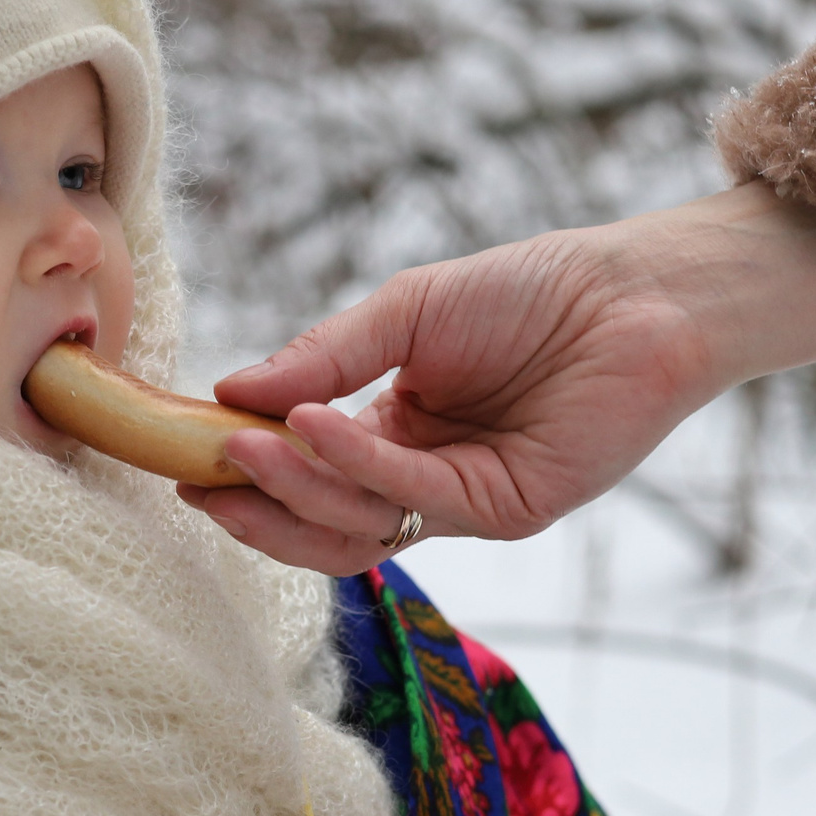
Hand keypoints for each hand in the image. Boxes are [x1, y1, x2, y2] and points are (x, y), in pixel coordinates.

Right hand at [185, 181, 815, 572]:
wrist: (635, 292)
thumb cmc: (531, 292)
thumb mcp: (405, 312)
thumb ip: (322, 356)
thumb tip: (226, 389)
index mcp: (392, 435)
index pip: (302, 475)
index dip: (242, 472)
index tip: (180, 455)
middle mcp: (422, 480)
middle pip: (319, 522)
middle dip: (254, 504)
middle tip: (196, 476)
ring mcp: (463, 502)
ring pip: (357, 524)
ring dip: (293, 488)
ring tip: (243, 446)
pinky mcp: (507, 509)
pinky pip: (412, 497)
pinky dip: (356, 465)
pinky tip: (315, 427)